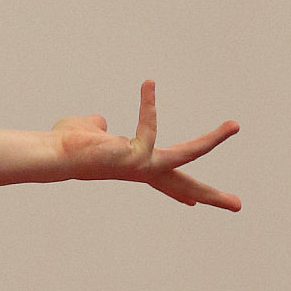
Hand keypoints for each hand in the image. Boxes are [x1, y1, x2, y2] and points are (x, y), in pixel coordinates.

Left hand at [54, 80, 239, 210]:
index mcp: (135, 167)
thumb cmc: (66, 144)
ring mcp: (141, 166)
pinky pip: (148, 126)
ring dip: (212, 139)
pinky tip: (148, 85)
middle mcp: (141, 171)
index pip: (162, 181)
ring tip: (235, 125)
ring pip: (187, 155)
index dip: (178, 193)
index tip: (193, 205)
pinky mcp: (136, 156)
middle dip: (210, 195)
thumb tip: (101, 122)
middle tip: (239, 205)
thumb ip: (98, 127)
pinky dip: (148, 104)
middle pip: (182, 184)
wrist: (52, 154)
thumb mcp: (88, 132)